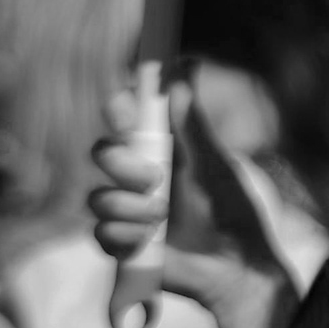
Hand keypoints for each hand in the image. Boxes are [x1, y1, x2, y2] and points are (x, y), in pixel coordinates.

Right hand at [92, 85, 292, 327]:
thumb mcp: (210, 161)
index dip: (118, 108)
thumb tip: (184, 66)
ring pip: (98, 197)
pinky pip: (101, 233)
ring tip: (161, 217)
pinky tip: (148, 240)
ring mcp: (124, 208)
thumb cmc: (227, 206)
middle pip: (102, 152)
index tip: (125, 112)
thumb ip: (191, 121)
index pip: (125, 116)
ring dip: (130, 207)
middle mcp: (135, 173)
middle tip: (154, 178)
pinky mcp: (118, 242)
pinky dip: (126, 236)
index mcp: (159, 146)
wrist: (230, 262)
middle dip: (122, 164)